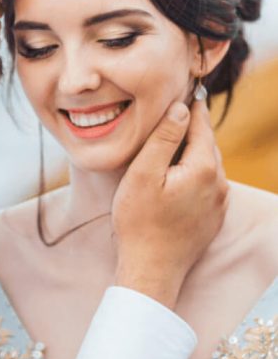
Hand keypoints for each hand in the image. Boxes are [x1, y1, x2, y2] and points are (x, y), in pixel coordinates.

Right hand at [113, 100, 227, 308]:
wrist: (151, 270)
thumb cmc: (140, 223)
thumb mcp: (143, 174)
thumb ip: (164, 138)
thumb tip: (181, 107)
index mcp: (205, 167)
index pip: (200, 123)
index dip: (189, 105)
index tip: (182, 88)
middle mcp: (219, 183)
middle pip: (206, 143)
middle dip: (188, 130)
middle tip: (169, 116)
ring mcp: (219, 203)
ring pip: (206, 165)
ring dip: (189, 154)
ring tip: (167, 147)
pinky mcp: (213, 218)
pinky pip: (205, 185)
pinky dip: (192, 175)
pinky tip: (173, 179)